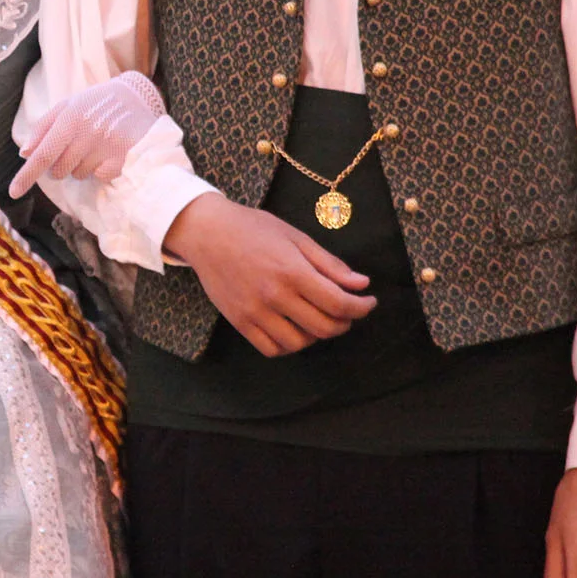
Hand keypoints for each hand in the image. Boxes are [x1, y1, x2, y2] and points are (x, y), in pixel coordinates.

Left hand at [8, 73, 165, 197]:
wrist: (135, 96)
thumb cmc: (93, 104)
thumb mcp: (66, 107)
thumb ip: (43, 128)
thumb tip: (24, 154)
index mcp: (70, 117)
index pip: (43, 154)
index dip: (26, 175)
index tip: (13, 193)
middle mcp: (88, 132)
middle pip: (58, 170)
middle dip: (60, 165)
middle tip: (75, 145)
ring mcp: (107, 146)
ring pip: (78, 175)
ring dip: (81, 166)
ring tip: (94, 144)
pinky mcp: (123, 158)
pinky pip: (98, 177)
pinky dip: (99, 169)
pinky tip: (107, 151)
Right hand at [162, 193, 373, 355]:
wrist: (208, 232)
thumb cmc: (253, 229)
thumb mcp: (296, 237)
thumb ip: (330, 264)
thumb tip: (362, 284)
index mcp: (292, 271)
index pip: (339, 304)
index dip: (361, 308)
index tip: (369, 303)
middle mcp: (274, 296)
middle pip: (324, 327)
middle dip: (344, 322)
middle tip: (347, 311)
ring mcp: (255, 312)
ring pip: (299, 343)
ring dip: (316, 336)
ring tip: (317, 319)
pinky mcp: (239, 322)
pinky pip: (271, 348)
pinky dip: (288, 345)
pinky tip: (293, 328)